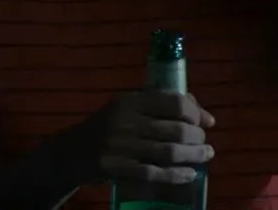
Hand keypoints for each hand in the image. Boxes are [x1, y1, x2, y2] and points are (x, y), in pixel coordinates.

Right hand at [76, 91, 215, 183]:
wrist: (71, 152)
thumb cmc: (106, 128)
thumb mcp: (126, 108)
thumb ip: (159, 104)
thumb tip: (201, 112)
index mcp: (129, 101)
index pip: (173, 102)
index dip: (196, 113)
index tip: (206, 122)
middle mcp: (125, 120)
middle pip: (176, 130)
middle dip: (198, 138)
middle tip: (204, 143)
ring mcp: (120, 145)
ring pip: (169, 152)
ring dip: (193, 156)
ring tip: (204, 156)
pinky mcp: (117, 168)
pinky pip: (154, 173)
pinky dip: (176, 175)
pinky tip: (188, 175)